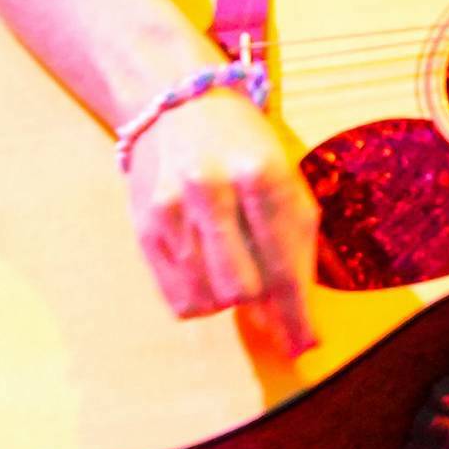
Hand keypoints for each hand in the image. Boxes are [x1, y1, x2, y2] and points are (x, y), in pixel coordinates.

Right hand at [124, 82, 319, 357]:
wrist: (178, 102)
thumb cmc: (246, 147)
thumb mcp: (287, 181)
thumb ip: (295, 248)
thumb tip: (294, 327)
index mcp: (260, 174)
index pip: (281, 265)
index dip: (295, 316)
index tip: (304, 346)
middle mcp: (211, 190)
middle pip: (240, 290)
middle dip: (260, 303)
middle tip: (266, 295)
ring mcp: (171, 208)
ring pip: (206, 299)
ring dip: (227, 299)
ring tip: (231, 264)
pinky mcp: (144, 226)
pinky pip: (177, 297)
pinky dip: (199, 297)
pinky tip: (205, 267)